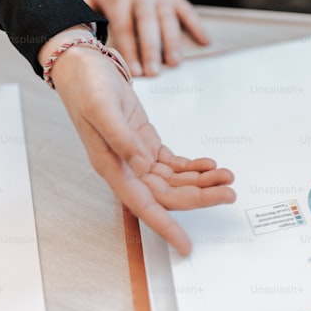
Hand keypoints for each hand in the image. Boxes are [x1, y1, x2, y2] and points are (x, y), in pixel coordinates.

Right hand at [41, 28, 235, 255]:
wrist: (81, 65)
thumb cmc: (85, 86)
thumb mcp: (102, 109)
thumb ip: (123, 140)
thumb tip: (143, 166)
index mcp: (112, 166)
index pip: (143, 206)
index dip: (165, 226)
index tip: (185, 245)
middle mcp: (125, 167)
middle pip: (168, 194)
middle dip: (200, 197)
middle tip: (229, 194)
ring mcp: (136, 155)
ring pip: (174, 180)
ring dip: (202, 181)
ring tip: (227, 177)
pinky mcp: (144, 141)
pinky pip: (172, 164)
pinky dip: (192, 167)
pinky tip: (208, 165)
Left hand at [85, 0, 208, 76]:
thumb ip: (83, 10)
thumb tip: (71, 33)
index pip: (124, 26)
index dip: (129, 49)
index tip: (133, 72)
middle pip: (147, 24)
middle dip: (151, 49)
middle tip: (154, 73)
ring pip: (168, 19)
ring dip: (172, 42)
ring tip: (175, 63)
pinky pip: (188, 11)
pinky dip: (197, 26)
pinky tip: (204, 42)